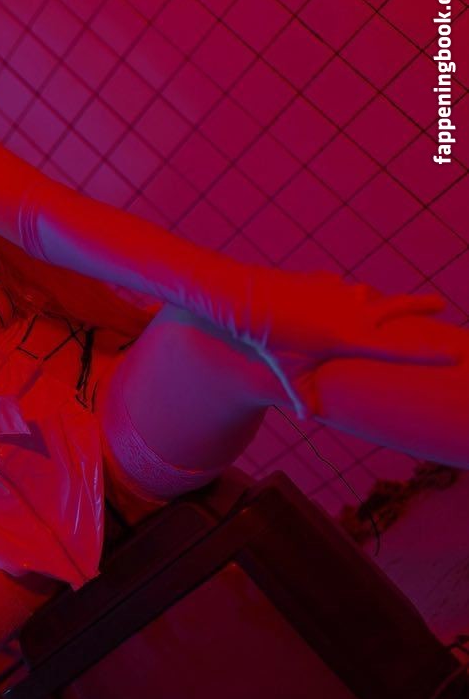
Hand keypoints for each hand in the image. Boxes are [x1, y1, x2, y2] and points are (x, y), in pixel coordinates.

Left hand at [222, 269, 458, 418]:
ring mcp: (342, 292)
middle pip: (399, 308)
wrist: (250, 300)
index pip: (398, 350)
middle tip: (441, 304)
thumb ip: (302, 395)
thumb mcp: (289, 372)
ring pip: (368, 296)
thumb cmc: (272, 341)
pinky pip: (339, 288)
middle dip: (422, 305)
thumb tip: (308, 419)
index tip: (455, 355)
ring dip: (371, 301)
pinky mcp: (327, 280)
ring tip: (371, 307)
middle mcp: (354, 312)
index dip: (429, 354)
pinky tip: (323, 301)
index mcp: (351, 339)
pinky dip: (337, 294)